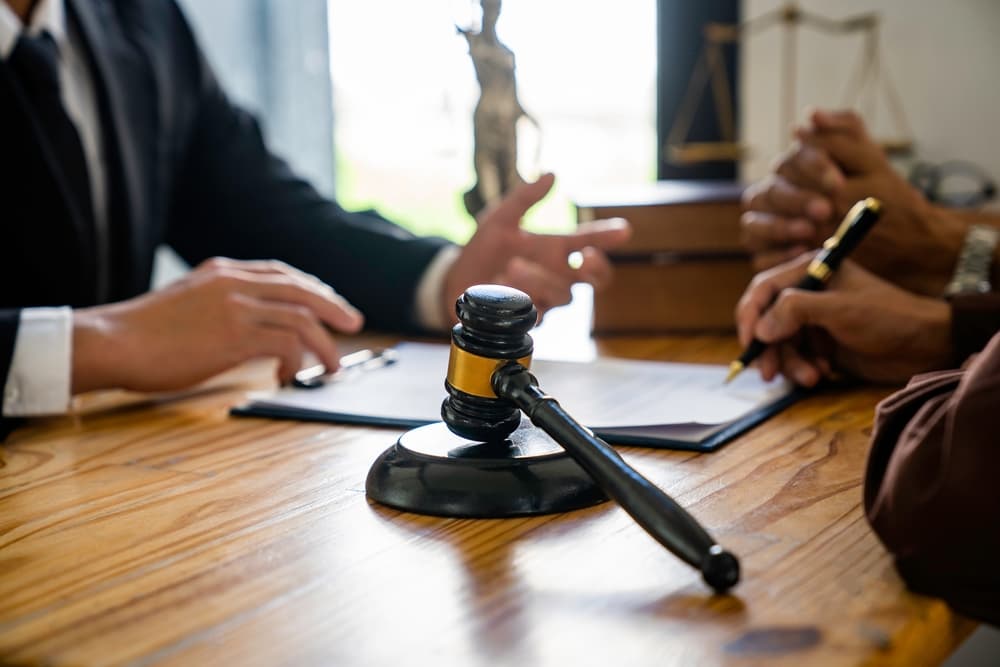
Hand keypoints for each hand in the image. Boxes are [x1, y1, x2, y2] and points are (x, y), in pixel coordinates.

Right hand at [71, 258, 364, 392]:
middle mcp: (233, 283)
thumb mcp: (187, 301)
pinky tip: (289, 375)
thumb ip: (221, 303)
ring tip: (331, 366)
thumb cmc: (143, 332)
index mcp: (222, 271)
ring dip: (323, 344)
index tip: (329, 305)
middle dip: (333, 307)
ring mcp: (235, 307)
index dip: (312, 289)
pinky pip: (285, 343)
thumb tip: (250, 327)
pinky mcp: (234, 336)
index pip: (281, 273)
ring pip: (301, 318)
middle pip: (301, 289)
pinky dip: (295, 360)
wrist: (113, 342)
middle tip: (353, 324)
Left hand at [442, 173, 630, 322]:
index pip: (591, 241)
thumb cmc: (481, 250)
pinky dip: (523, 298)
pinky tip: (504, 287)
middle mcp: (556, 274)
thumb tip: (550, 174)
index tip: (623, 230)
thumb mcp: (499, 218)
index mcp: (555, 248)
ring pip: (564, 295)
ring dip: (541, 279)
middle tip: (586, 256)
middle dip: (598, 268)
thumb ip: (525, 197)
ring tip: (511, 267)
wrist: (454, 281)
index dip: (609, 236)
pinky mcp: (529, 318)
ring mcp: (545, 298)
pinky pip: (539, 313)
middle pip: (597, 279)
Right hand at [735, 253, 953, 386]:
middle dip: (769, 348)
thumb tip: (759, 329)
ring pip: (780, 344)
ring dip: (790, 363)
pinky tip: (823, 373)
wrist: (926, 346)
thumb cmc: (888, 317)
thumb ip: (796, 311)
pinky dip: (803, 369)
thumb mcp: (840, 309)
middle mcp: (806, 293)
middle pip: (767, 321)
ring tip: (811, 377)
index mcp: (810, 270)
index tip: (749, 342)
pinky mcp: (820, 344)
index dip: (750, 315)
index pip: (764, 289)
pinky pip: (796, 358)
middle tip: (770, 373)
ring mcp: (813, 320)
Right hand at [742, 109, 963, 294]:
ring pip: (753, 225)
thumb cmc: (882, 197)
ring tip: (809, 232)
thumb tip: (809, 115)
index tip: (838, 182)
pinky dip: (776, 257)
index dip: (812, 169)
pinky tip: (801, 253)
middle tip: (825, 210)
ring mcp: (769, 228)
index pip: (789, 162)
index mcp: (794, 170)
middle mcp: (776, 196)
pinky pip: (760, 259)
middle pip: (769, 193)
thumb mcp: (870, 160)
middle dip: (796, 200)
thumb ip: (842, 132)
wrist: (900, 241)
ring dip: (778, 227)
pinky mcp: (772, 258)